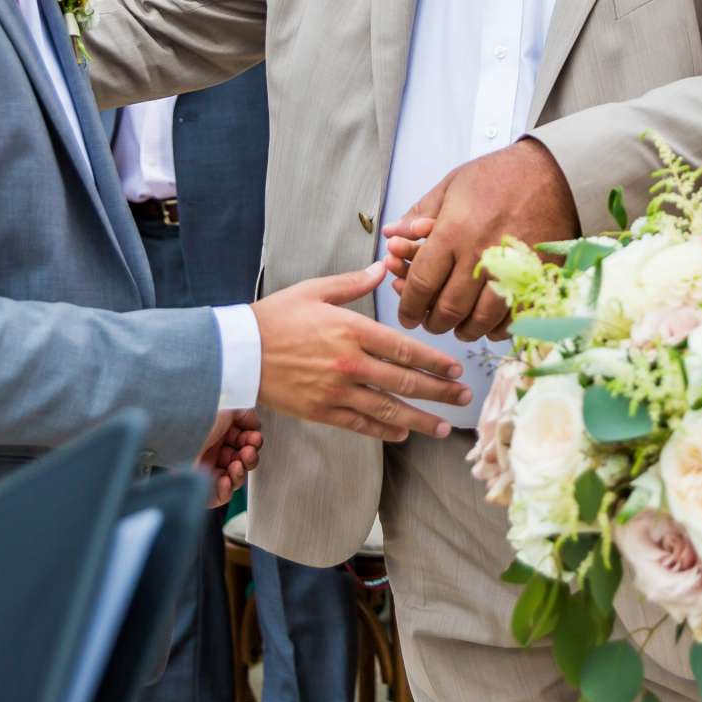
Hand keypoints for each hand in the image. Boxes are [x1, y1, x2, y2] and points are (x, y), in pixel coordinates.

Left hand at [197, 409, 261, 506]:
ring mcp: (207, 469)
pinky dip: (227, 489)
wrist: (178, 438)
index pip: (243, 443)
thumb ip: (245, 413)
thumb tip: (255, 424)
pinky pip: (220, 496)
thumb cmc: (198, 422)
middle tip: (248, 452)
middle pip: (242, 461)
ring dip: (241, 472)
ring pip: (234, 479)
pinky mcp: (201, 486)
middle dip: (250, 457)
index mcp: (218, 434)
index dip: (252, 442)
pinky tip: (226, 479)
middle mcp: (213, 451)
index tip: (255, 438)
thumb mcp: (227, 408)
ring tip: (237, 465)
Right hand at [252, 262, 471, 439]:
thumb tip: (384, 267)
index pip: (404, 349)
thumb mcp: (315, 291)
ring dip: (420, 420)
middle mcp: (350, 363)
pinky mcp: (322, 411)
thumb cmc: (276, 317)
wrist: (238, 352)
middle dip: (439, 392)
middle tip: (463, 399)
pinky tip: (403, 434)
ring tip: (443, 427)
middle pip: (405, 382)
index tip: (455, 370)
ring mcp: (337, 391)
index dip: (434, 362)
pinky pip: (361, 425)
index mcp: (352, 330)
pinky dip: (384, 431)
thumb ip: (354, 283)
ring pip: (388, 409)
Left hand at [389, 138, 580, 339]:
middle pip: (448, 309)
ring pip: (480, 320)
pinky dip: (498, 328)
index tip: (407, 314)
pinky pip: (514, 318)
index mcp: (454, 232)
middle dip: (434, 322)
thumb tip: (391, 234)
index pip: (421, 284)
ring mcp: (510, 270)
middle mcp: (480, 255)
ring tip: (458, 327)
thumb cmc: (500, 175)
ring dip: (464, 330)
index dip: (408, 306)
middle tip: (430, 322)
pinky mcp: (536, 278)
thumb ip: (419, 214)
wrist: (552, 172)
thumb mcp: (452, 185)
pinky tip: (490, 324)